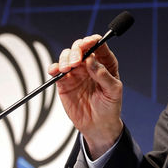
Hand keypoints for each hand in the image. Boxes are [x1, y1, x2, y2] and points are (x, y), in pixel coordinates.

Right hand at [48, 35, 123, 158]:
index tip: (87, 44)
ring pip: (67, 56)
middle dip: (76, 50)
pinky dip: (54, 68)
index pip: (98, 45)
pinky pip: (56, 71)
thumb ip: (104, 75)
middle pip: (80, 47)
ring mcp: (76, 72)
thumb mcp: (113, 92)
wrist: (98, 126)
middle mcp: (89, 65)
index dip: (92, 41)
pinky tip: (56, 71)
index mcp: (104, 63)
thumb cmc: (110, 107)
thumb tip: (91, 60)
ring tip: (67, 68)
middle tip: (76, 61)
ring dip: (65, 58)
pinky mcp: (65, 82)